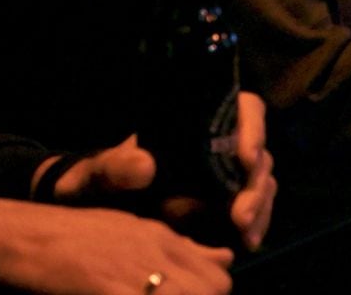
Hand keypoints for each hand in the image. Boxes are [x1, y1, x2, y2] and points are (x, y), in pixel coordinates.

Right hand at [0, 197, 233, 294]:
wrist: (22, 236)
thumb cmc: (76, 238)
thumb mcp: (136, 232)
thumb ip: (183, 248)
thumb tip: (226, 259)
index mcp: (165, 239)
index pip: (220, 277)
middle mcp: (157, 252)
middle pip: (214, 290)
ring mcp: (133, 271)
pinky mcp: (108, 288)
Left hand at [43, 94, 276, 251]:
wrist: (89, 210)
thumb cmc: (94, 180)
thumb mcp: (97, 171)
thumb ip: (114, 166)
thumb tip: (146, 167)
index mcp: (195, 123)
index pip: (243, 109)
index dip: (253, 128)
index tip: (245, 157)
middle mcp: (217, 144)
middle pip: (257, 152)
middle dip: (254, 184)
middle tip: (240, 215)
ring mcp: (223, 175)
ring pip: (260, 181)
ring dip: (259, 206)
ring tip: (245, 233)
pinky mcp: (224, 205)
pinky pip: (252, 208)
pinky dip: (255, 224)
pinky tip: (247, 241)